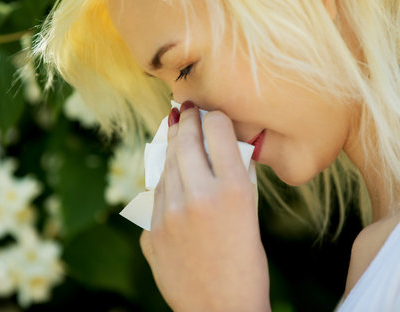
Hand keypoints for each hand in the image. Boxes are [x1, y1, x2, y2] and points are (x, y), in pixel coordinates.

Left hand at [140, 104, 270, 311]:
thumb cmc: (247, 264)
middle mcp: (198, 196)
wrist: (222, 310)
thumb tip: (219, 147)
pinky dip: (165, 179)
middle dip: (188, 120)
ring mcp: (168, 214)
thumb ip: (233, 179)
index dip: (216, 117)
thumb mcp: (249, 215)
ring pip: (166, 164)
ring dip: (172, 145)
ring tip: (175, 129)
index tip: (213, 113)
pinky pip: (156, 194)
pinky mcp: (151, 231)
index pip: (218, 131)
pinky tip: (169, 170)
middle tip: (187, 108)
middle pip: (186, 141)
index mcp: (231, 191)